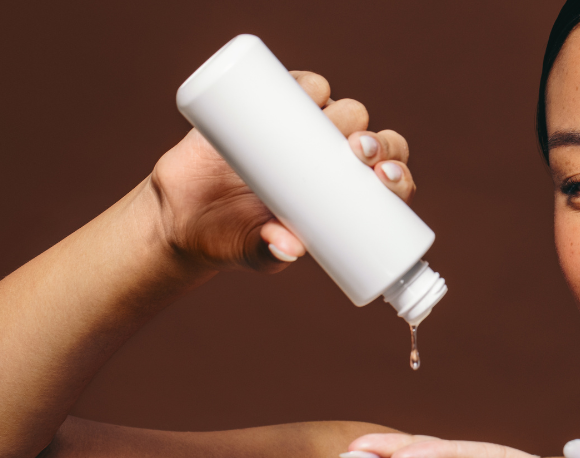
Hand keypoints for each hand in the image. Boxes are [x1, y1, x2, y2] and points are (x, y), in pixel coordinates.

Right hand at [147, 71, 416, 272]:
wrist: (183, 213)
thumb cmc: (233, 238)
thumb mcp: (255, 251)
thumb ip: (270, 252)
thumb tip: (289, 250)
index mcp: (343, 195)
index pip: (385, 180)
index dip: (396, 175)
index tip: (387, 179)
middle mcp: (329, 158)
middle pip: (370, 141)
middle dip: (376, 142)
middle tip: (359, 152)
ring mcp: (301, 131)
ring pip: (341, 109)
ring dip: (348, 111)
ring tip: (335, 124)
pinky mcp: (267, 109)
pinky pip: (296, 87)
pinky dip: (306, 84)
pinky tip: (314, 89)